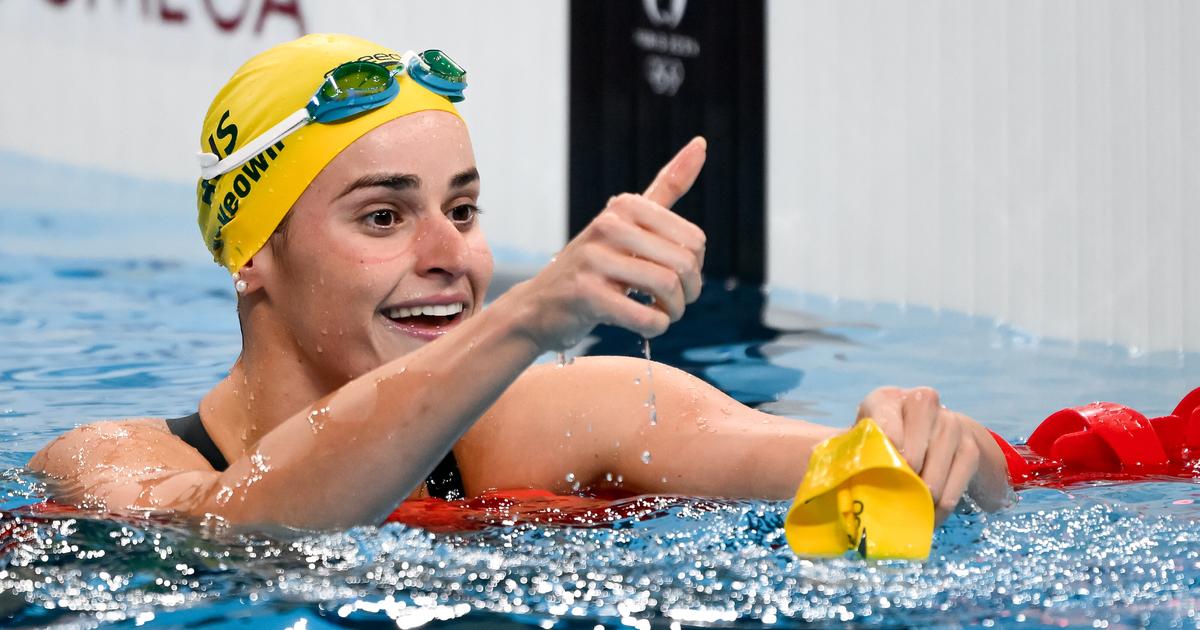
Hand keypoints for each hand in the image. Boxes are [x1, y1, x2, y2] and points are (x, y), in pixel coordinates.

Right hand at [509, 137, 707, 349]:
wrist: (539, 306)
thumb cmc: (595, 266)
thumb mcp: (628, 223)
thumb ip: (665, 188)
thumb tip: (701, 144)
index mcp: (625, 206)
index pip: (694, 240)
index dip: (695, 267)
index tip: (678, 278)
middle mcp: (608, 226)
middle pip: (684, 264)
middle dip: (689, 292)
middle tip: (674, 303)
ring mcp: (594, 259)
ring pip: (667, 288)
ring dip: (674, 312)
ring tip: (662, 314)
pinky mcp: (586, 295)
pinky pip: (646, 317)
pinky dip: (655, 327)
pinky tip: (647, 326)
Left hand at [856, 386, 996, 523]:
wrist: (931, 431)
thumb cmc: (885, 439)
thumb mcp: (863, 437)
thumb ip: (843, 449)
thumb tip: (817, 465)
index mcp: (886, 399)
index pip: (884, 428)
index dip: (883, 458)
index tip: (879, 477)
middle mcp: (921, 402)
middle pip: (912, 455)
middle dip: (902, 486)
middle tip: (892, 505)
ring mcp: (950, 422)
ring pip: (936, 473)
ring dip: (922, 501)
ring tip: (909, 516)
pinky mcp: (970, 446)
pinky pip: (958, 482)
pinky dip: (943, 506)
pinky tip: (930, 515)